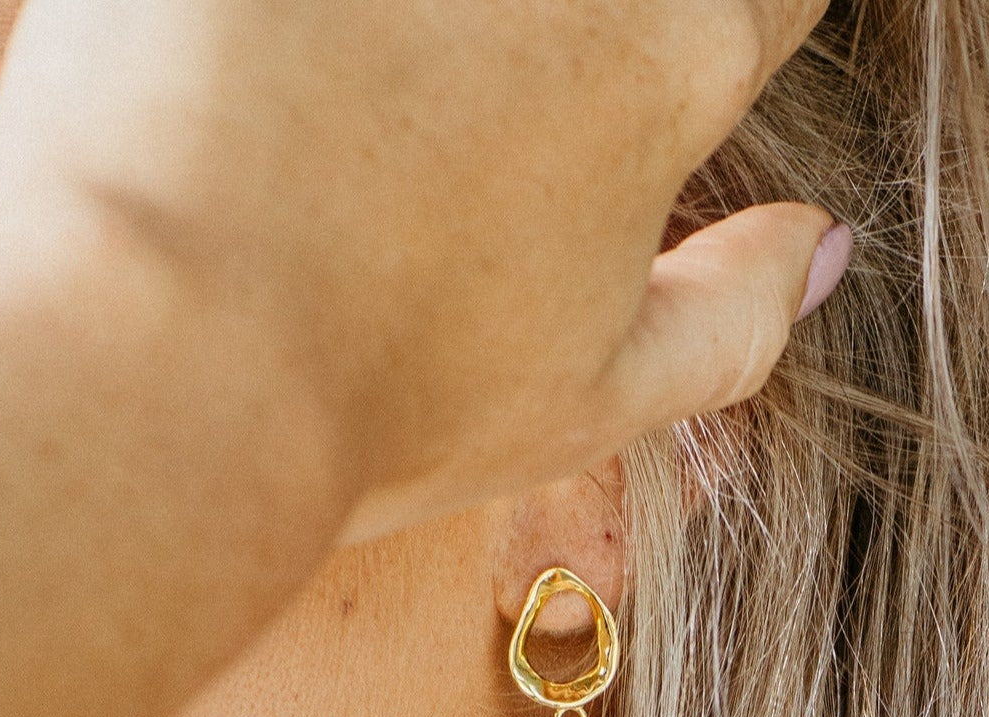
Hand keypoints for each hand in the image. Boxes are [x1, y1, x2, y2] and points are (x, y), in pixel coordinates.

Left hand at [0, 0, 840, 537]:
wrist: (167, 369)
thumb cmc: (388, 406)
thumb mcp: (599, 399)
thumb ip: (739, 316)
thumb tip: (822, 249)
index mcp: (667, 59)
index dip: (716, 29)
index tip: (634, 83)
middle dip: (575, 36)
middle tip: (487, 121)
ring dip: (451, 30)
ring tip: (387, 115)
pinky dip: (311, 18)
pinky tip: (299, 80)